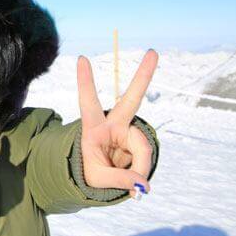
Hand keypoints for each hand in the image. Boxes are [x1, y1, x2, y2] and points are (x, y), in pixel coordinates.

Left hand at [77, 50, 158, 196]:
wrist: (96, 178)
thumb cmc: (89, 172)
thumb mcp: (97, 178)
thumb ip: (119, 180)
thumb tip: (143, 183)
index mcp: (93, 127)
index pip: (87, 102)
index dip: (85, 81)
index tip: (82, 58)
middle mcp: (113, 125)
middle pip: (130, 100)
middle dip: (143, 76)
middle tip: (153, 52)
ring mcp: (128, 133)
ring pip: (142, 147)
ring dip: (138, 166)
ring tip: (128, 182)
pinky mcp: (138, 143)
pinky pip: (145, 158)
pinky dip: (141, 171)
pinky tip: (133, 178)